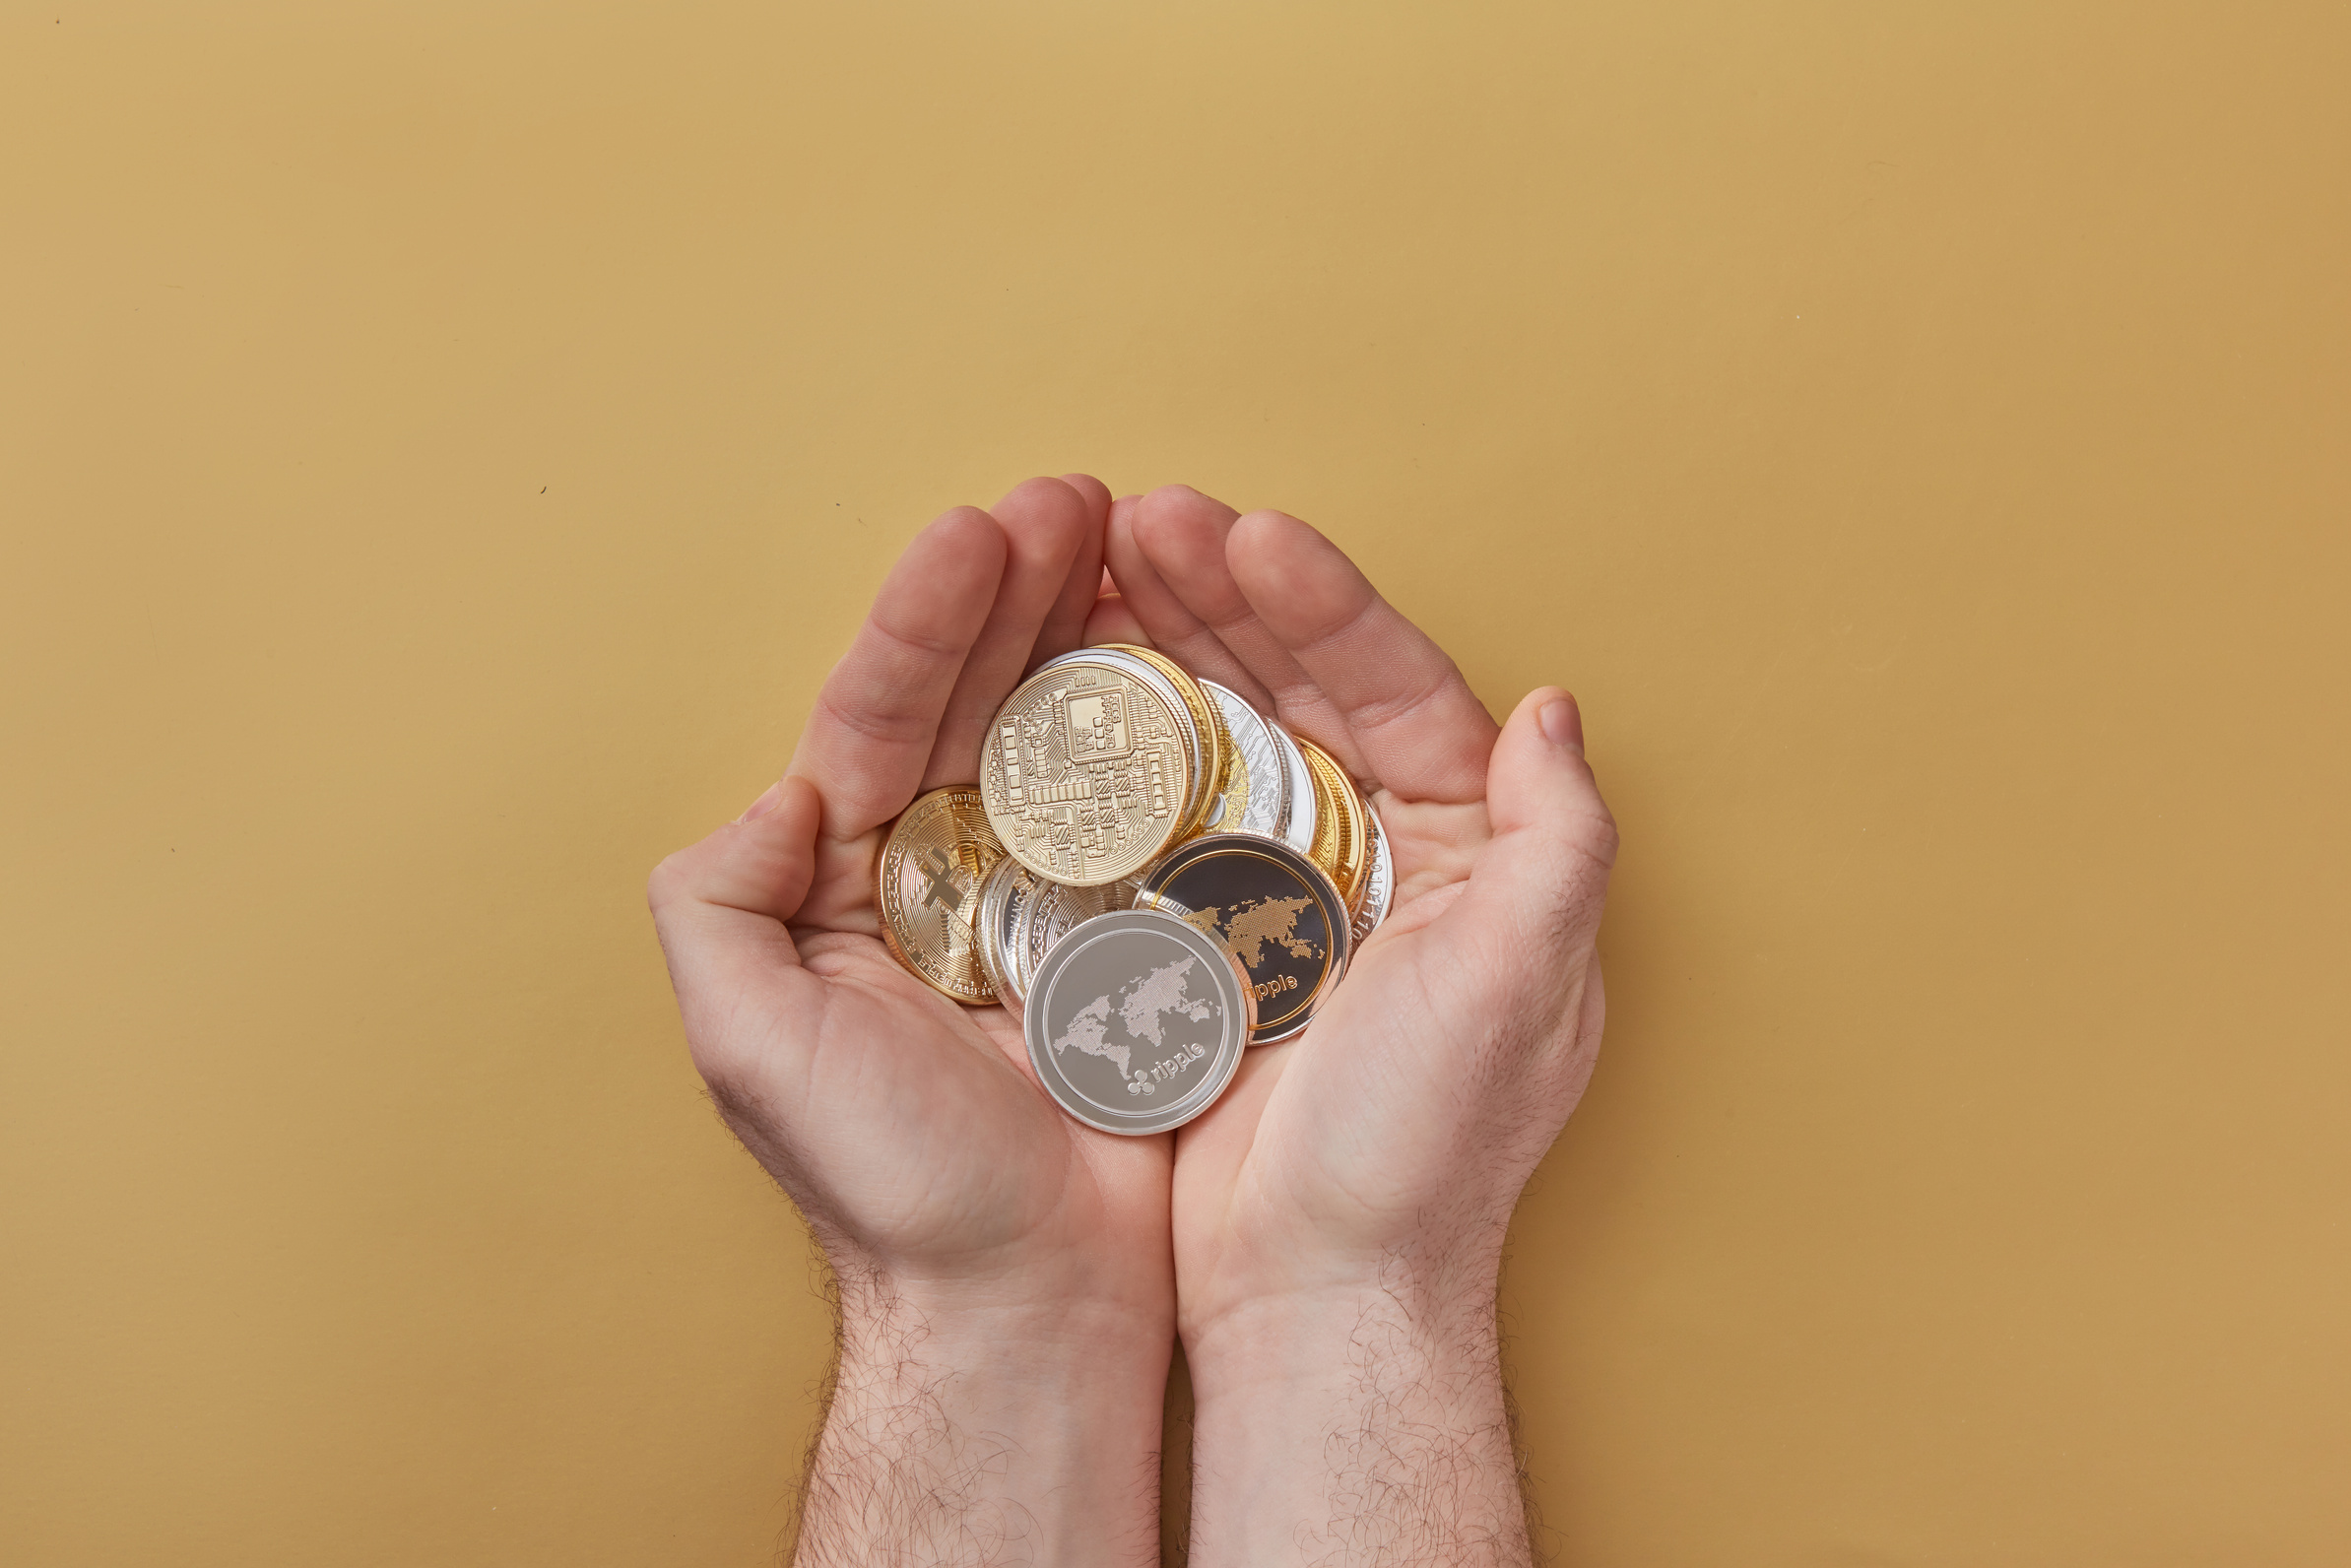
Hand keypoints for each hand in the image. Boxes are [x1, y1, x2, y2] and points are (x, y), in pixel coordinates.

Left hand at [648, 477, 1170, 1566]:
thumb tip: (774, 791)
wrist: (1024, 1300)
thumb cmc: (888, 1187)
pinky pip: (1150, 811)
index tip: (979, 533)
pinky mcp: (1133, 935)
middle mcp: (942, 874)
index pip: (879, 715)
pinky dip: (1168, 731)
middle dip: (1019, 593)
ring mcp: (1044, 900)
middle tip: (1073, 500)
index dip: (926, 620)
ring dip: (1093, 633)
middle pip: (976, 699)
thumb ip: (718, 906)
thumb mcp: (751, 1045)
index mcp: (846, 881)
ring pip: (1063, 735)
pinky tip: (1192, 657)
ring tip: (1133, 541)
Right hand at [1106, 485, 1616, 1564]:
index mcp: (1474, 850)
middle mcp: (1391, 855)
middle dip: (1230, 598)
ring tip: (1099, 567)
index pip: (1402, 689)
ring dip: (1176, 646)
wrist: (1316, 1289)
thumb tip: (1555, 708)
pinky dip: (1131, 741)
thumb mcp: (1522, 987)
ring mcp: (1297, 893)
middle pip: (1308, 689)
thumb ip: (1558, 842)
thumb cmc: (1424, 1151)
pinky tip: (1080, 682)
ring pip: (1234, 732)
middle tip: (1145, 522)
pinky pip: (1173, 809)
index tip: (1248, 535)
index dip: (1326, 605)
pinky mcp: (1214, 937)